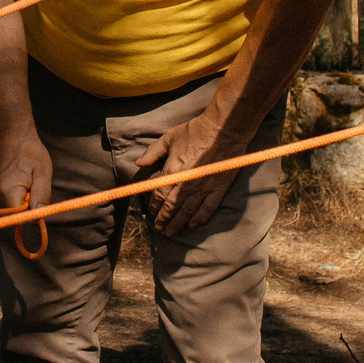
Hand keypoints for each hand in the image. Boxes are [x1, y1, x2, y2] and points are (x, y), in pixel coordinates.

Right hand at [0, 127, 53, 213]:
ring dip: (27, 204)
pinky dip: (22, 200)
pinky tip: (25, 185)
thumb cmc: (30, 154)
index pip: (20, 218)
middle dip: (30, 209)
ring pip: (16, 213)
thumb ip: (41, 196)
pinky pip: (13, 206)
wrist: (13, 139)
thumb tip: (38, 218)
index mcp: (8, 192)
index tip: (39, 197)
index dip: (33, 214)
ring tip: (30, 184)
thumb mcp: (42, 173)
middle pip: (18, 217)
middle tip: (35, 187)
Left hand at [131, 111, 245, 235]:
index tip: (152, 212)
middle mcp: (186, 183)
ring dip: (178, 223)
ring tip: (171, 232)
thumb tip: (139, 164)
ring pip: (188, 211)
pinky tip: (193, 225)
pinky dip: (200, 218)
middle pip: (172, 207)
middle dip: (164, 219)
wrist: (224, 130)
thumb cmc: (195, 131)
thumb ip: (153, 152)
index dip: (154, 206)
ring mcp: (203, 188)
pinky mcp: (219, 189)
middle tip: (160, 229)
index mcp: (173, 171)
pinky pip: (208, 208)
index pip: (160, 195)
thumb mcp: (169, 138)